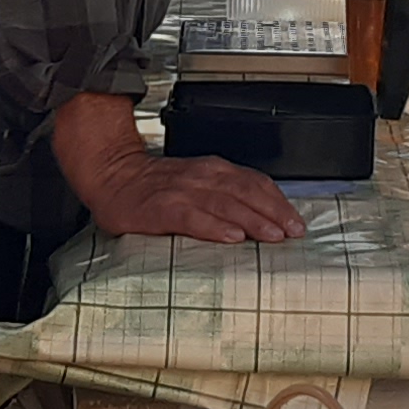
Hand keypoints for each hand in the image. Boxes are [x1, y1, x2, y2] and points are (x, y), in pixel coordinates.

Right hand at [76, 151, 306, 244]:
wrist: (112, 175)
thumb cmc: (154, 187)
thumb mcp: (195, 182)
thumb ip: (223, 194)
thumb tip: (261, 218)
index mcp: (212, 171)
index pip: (255, 183)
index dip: (278, 202)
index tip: (296, 222)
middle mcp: (201, 177)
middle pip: (246, 193)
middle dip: (273, 213)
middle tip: (293, 232)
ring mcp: (181, 192)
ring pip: (225, 204)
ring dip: (253, 220)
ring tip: (272, 236)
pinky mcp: (162, 208)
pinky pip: (192, 217)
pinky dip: (214, 226)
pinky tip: (231, 237)